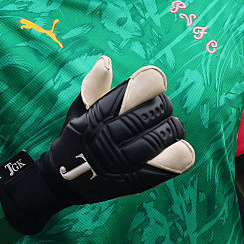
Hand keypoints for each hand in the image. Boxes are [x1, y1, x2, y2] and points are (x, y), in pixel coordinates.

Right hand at [0, 56, 194, 233]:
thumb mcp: (80, 109)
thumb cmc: (79, 136)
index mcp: (96, 116)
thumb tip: (105, 61)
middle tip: (160, 108)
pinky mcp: (134, 182)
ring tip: (167, 127)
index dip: (151, 82)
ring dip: (171, 128)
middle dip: (162, 105)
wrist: (64, 180)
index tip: (157, 81)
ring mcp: (121, 163)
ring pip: (163, 136)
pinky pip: (168, 165)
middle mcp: (107, 139)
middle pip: (153, 111)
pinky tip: (179, 147)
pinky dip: (178, 154)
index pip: (133, 92)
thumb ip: (95, 86)